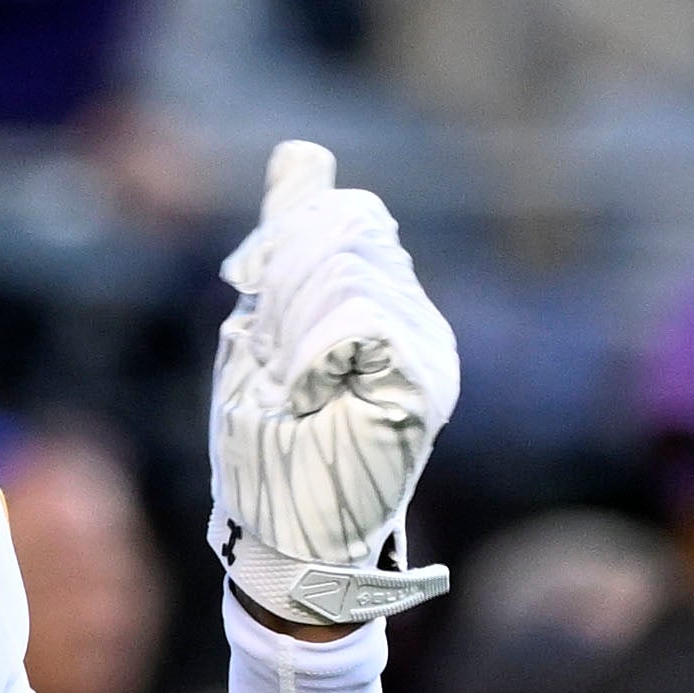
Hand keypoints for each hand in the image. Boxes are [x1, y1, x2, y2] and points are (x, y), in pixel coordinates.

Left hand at [207, 138, 458, 636]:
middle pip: (345, 239)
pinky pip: (356, 318)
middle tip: (279, 370)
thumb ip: (289, 241)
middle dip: (288, 291)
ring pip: (348, 275)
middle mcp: (420, 327)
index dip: (290, 256)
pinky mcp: (420, 381)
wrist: (283, 541)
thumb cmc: (269, 450)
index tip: (266, 311)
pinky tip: (310, 396)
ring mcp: (427, 352)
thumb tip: (300, 151)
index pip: (345, 223)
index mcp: (388, 311)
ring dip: (295, 328)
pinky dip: (312, 354)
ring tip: (295, 391)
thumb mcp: (266, 326)